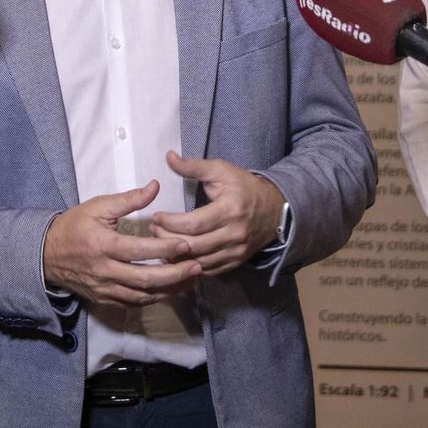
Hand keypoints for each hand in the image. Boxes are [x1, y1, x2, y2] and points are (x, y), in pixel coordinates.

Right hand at [43, 182, 202, 306]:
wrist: (47, 254)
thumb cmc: (74, 226)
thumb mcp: (98, 206)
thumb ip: (128, 199)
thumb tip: (155, 186)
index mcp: (103, 245)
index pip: (139, 251)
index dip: (165, 249)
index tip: (186, 244)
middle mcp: (105, 271)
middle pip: (145, 279)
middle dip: (175, 275)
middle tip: (197, 266)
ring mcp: (104, 289)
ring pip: (142, 296)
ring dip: (169, 290)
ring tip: (191, 280)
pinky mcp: (104, 299)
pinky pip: (133, 304)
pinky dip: (153, 299)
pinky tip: (170, 291)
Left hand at [149, 151, 287, 274]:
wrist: (274, 209)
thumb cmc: (243, 187)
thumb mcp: (221, 171)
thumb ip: (194, 166)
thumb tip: (169, 156)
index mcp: (230, 209)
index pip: (194, 223)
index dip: (171, 222)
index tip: (156, 216)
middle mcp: (235, 234)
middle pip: (194, 245)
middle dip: (168, 239)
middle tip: (154, 230)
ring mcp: (236, 251)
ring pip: (199, 262)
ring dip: (176, 255)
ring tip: (161, 242)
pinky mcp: (236, 262)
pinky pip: (208, 271)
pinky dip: (190, 266)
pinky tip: (178, 256)